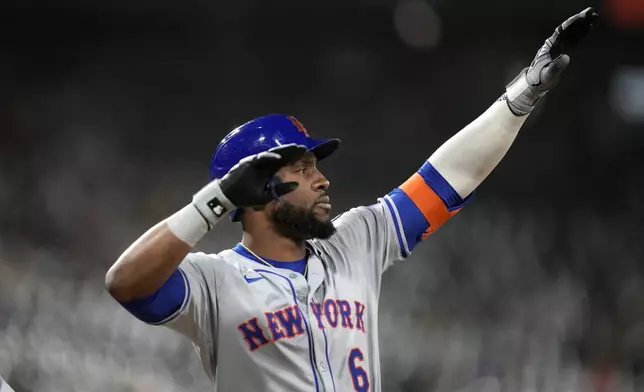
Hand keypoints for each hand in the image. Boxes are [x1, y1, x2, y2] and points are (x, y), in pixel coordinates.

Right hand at [192, 144, 306, 226]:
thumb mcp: (267, 196)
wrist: (229, 197)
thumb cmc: (246, 197)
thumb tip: (297, 185)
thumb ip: (281, 189)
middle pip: (280, 155)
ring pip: (272, 153)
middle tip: (304, 147)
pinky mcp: (248, 162)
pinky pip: (260, 158)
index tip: (306, 155)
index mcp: (268, 171)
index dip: (294, 158)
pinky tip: (278, 157)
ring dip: (283, 150)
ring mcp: (256, 162)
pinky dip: (268, 157)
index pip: (283, 162)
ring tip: (295, 148)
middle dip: (291, 151)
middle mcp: (264, 165)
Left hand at [504, 7, 597, 115]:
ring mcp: (558, 47)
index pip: (562, 31)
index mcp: (550, 46)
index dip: (572, 23)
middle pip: (568, 29)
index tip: (582, 16)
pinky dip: (580, 33)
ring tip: (593, 16)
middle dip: (579, 20)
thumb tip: (567, 58)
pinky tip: (589, 27)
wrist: (534, 83)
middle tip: (592, 12)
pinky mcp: (562, 51)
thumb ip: (556, 67)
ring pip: (571, 33)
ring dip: (582, 25)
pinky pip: (573, 39)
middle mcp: (554, 44)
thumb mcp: (548, 74)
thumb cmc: (539, 79)